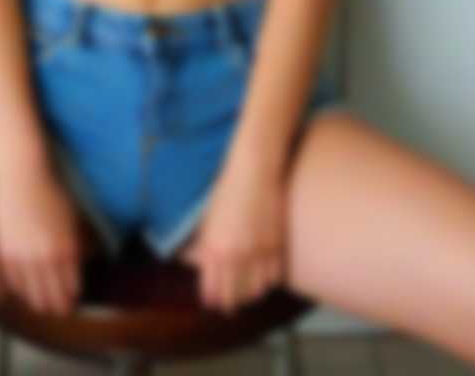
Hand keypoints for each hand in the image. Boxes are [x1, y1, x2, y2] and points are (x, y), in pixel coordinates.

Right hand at [0, 163, 85, 314]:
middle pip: (52, 296)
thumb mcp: (70, 218)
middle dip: (57, 306)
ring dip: (38, 302)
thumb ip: (74, 244)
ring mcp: (23, 257)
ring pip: (32, 294)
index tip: (71, 301)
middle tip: (58, 309)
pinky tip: (24, 291)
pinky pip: (14, 282)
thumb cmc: (49, 193)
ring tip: (41, 305)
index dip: (71, 298)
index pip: (71, 287)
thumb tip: (76, 263)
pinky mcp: (5, 253)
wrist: (21, 178)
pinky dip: (20, 289)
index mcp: (66, 249)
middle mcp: (45, 257)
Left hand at [181, 161, 285, 313]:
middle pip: (234, 296)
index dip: (212, 298)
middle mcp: (236, 255)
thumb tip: (197, 263)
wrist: (254, 171)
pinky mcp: (277, 246)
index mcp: (214, 249)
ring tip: (247, 292)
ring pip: (256, 291)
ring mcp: (258, 252)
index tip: (212, 301)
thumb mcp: (207, 219)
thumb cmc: (226, 191)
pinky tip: (263, 279)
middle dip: (230, 302)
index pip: (212, 289)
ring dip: (250, 294)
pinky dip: (268, 282)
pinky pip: (274, 278)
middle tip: (229, 303)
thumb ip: (204, 245)